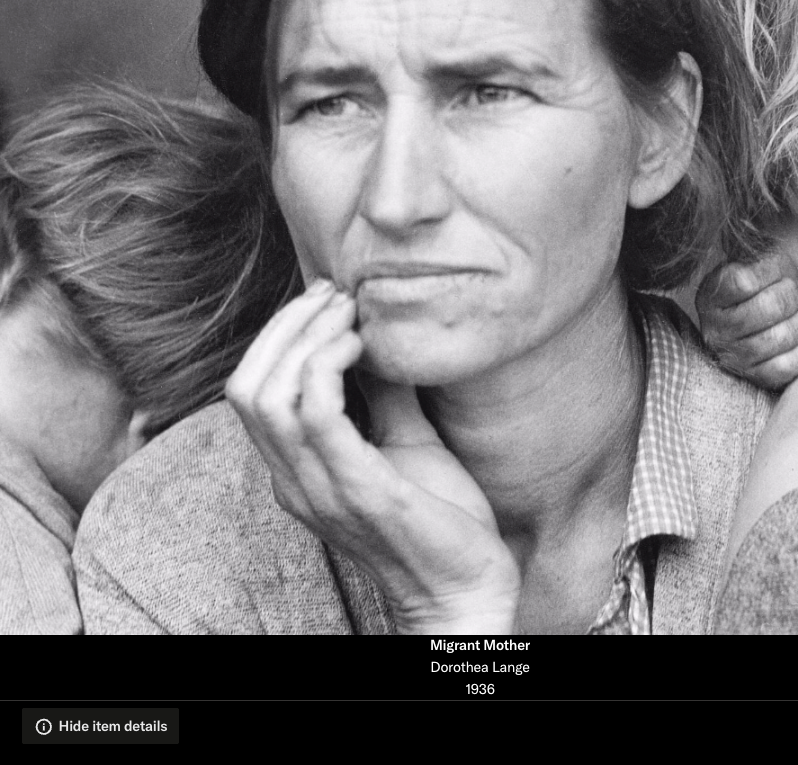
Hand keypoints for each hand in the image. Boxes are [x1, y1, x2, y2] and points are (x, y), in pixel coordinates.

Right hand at [225, 279, 518, 632]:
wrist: (465, 589)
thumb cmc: (439, 520)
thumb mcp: (407, 443)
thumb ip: (386, 396)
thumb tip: (383, 338)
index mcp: (297, 470)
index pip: (249, 391)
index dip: (278, 336)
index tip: (327, 299)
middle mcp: (294, 481)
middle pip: (245, 387)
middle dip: (285, 327)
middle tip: (335, 295)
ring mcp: (320, 489)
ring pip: (268, 396)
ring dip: (306, 338)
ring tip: (350, 313)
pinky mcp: (359, 491)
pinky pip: (317, 417)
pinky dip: (329, 368)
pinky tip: (363, 347)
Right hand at [695, 252, 797, 390]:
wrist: (771, 322)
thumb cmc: (766, 286)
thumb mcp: (756, 262)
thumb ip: (756, 250)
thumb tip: (758, 229)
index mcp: (711, 295)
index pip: (744, 280)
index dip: (771, 271)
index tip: (778, 271)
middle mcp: (716, 328)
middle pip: (768, 308)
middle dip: (793, 296)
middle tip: (795, 294)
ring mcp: (733, 356)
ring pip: (779, 337)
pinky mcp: (755, 377)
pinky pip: (786, 367)